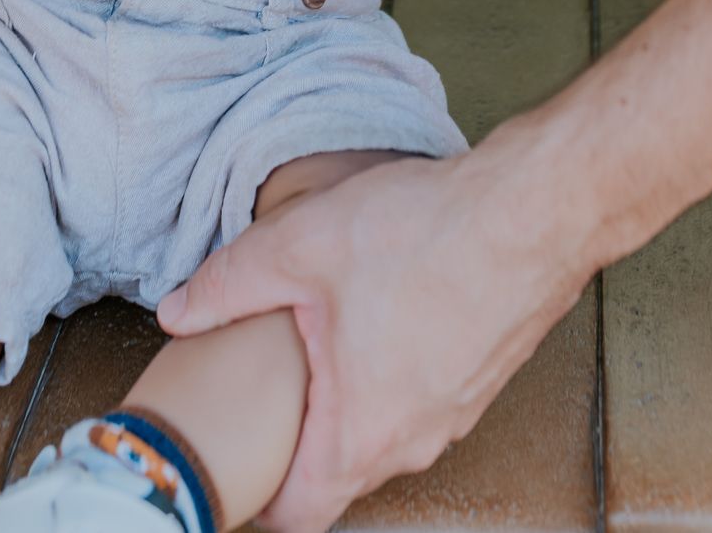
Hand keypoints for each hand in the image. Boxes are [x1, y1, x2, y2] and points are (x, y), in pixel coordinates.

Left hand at [157, 141, 593, 532]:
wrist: (534, 210)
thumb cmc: (425, 232)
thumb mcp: (299, 245)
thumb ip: (227, 285)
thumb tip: (177, 313)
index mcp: (360, 431)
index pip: (296, 513)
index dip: (254, 496)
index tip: (231, 460)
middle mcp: (414, 439)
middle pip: (339, 472)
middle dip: (298, 439)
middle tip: (263, 391)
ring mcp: (457, 411)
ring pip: (385, 431)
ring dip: (349, 400)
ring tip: (319, 343)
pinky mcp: (483, 375)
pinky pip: (422, 397)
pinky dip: (392, 372)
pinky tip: (379, 310)